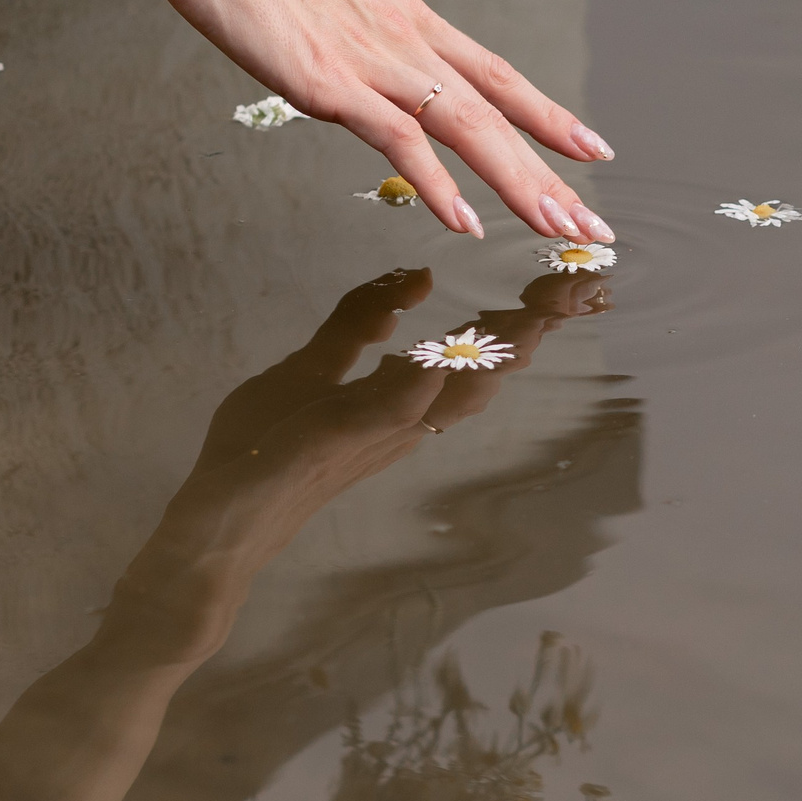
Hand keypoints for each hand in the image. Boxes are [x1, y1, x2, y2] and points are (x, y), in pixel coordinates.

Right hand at [137, 0, 620, 242]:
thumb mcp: (330, 6)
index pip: (498, 75)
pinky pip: (399, 140)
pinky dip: (436, 184)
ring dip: (518, 182)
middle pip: (498, 112)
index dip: (548, 114)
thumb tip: (367, 74)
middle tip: (592, 219)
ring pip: (468, 128)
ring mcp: (375, 62)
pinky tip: (464, 221)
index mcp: (410, 22)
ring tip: (557, 225)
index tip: (591, 148)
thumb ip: (361, 43)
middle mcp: (408, 41)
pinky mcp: (332, 83)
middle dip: (551, 170)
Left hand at [141, 267, 613, 586]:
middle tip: (580, 283)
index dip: (528, 315)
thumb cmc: (264, 450)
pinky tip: (435, 354)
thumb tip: (411, 280)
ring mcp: (379, 431)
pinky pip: (389, 410)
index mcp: (406, 400)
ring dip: (495, 349)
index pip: (480, 350)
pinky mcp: (340, 438)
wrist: (221, 523)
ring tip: (535, 310)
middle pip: (488, 369)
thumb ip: (359, 324)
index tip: (570, 278)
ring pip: (456, 389)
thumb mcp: (313, 367)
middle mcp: (408, 420)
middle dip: (535, 325)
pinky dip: (416, 382)